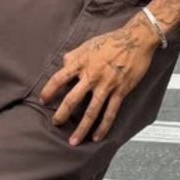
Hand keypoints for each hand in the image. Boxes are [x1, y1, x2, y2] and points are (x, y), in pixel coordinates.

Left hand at [38, 18, 158, 145]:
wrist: (136, 39)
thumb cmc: (112, 39)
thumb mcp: (88, 43)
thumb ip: (74, 55)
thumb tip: (63, 64)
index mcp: (82, 63)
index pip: (59, 78)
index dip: (49, 90)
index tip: (43, 100)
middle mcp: (92, 76)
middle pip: (72, 99)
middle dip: (62, 114)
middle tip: (56, 123)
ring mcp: (106, 85)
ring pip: (91, 112)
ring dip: (81, 128)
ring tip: (73, 140)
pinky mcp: (120, 91)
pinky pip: (110, 113)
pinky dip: (103, 127)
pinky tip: (96, 137)